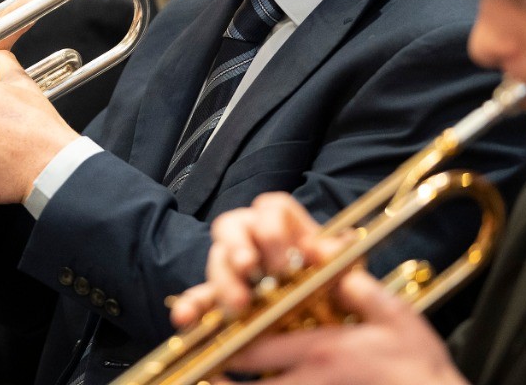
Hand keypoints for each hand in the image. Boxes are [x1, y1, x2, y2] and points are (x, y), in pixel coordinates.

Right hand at [194, 192, 341, 318]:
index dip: (275, 230)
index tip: (288, 261)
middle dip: (240, 249)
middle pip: (233, 226)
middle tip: (251, 270)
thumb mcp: (341, 266)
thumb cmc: (330, 279)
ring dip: (225, 280)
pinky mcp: (218, 293)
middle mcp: (251, 235)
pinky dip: (190, 306)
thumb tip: (323, 250)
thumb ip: (336, 255)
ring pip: (216, 259)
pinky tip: (184, 318)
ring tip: (238, 304)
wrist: (323, 311)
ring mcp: (231, 264)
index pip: (271, 207)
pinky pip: (198, 295)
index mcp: (282, 222)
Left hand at [212, 268, 467, 384]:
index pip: (255, 346)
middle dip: (220, 373)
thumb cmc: (419, 362)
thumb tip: (329, 254)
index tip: (206, 339)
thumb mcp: (394, 315)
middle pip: (250, 380)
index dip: (224, 345)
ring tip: (215, 381)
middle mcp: (311, 378)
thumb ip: (358, 288)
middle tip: (202, 369)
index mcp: (321, 348)